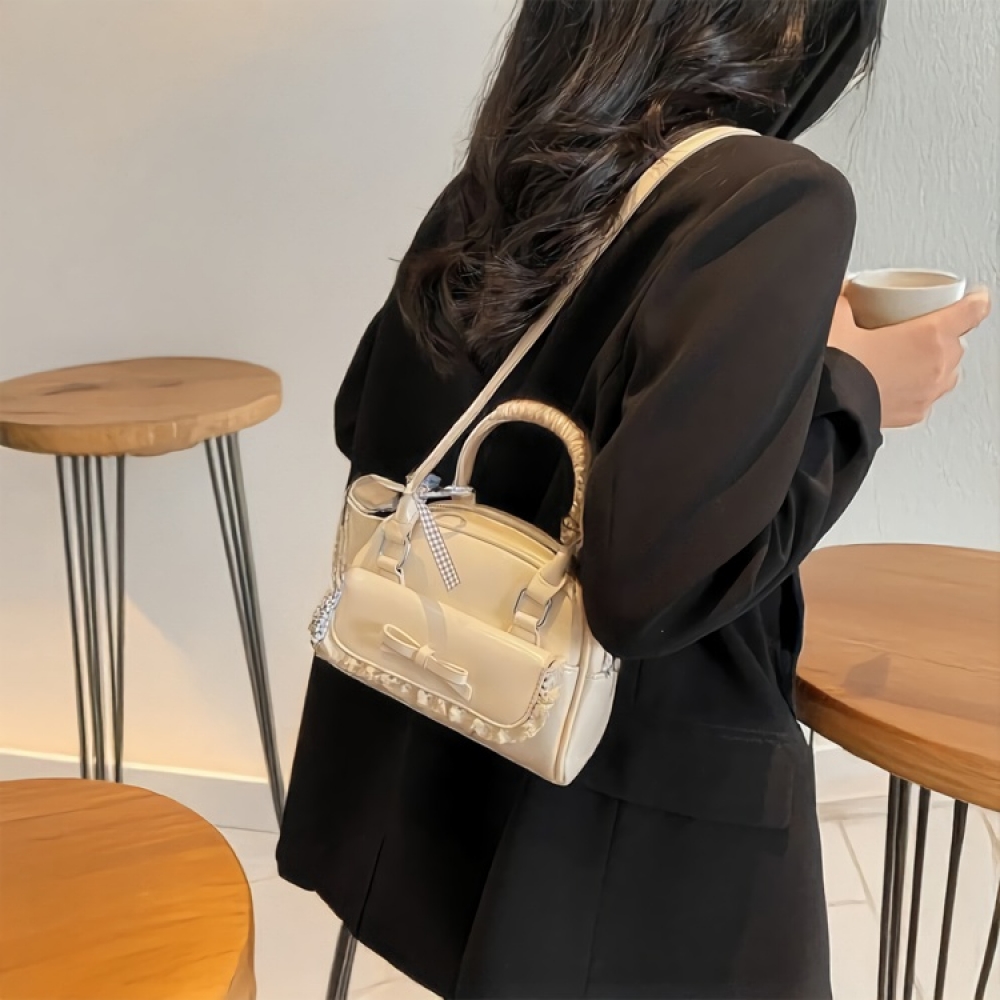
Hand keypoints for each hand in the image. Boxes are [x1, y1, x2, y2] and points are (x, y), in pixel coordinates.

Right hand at [827, 287, 990, 427]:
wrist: (827, 410)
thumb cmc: (838, 370)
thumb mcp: (836, 319)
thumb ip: (845, 300)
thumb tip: (842, 293)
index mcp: (929, 334)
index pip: (972, 311)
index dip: (976, 299)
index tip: (975, 296)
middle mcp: (937, 365)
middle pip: (957, 341)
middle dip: (943, 332)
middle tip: (917, 326)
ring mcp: (929, 392)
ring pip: (947, 370)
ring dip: (935, 360)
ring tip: (908, 356)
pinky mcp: (915, 413)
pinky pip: (927, 394)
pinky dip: (918, 385)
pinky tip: (896, 381)